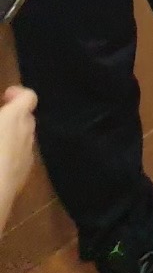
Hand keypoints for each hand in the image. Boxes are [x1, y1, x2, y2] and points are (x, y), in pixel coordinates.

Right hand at [0, 87, 37, 225]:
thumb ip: (2, 118)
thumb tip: (3, 119)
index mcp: (14, 119)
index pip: (28, 97)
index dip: (18, 94)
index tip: (5, 95)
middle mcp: (27, 135)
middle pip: (27, 118)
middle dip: (13, 116)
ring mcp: (26, 158)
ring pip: (24, 141)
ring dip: (12, 137)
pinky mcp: (21, 179)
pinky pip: (19, 159)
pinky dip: (10, 156)